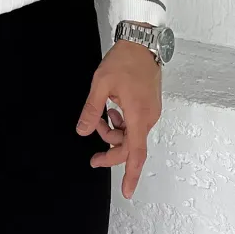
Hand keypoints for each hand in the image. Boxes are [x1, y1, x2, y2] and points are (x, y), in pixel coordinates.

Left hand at [75, 37, 161, 198]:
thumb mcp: (100, 84)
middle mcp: (148, 117)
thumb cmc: (123, 60)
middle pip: (131, 147)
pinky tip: (112, 109)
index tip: (127, 191)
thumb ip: (91, 110)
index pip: (135, 153)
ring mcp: (151, 112)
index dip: (131, 175)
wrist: (142, 42)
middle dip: (111, 150)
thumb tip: (82, 131)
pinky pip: (136, 124)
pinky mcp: (150, 106)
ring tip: (101, 114)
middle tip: (93, 157)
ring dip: (114, 132)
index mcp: (138, 115)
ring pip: (132, 135)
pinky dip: (122, 124)